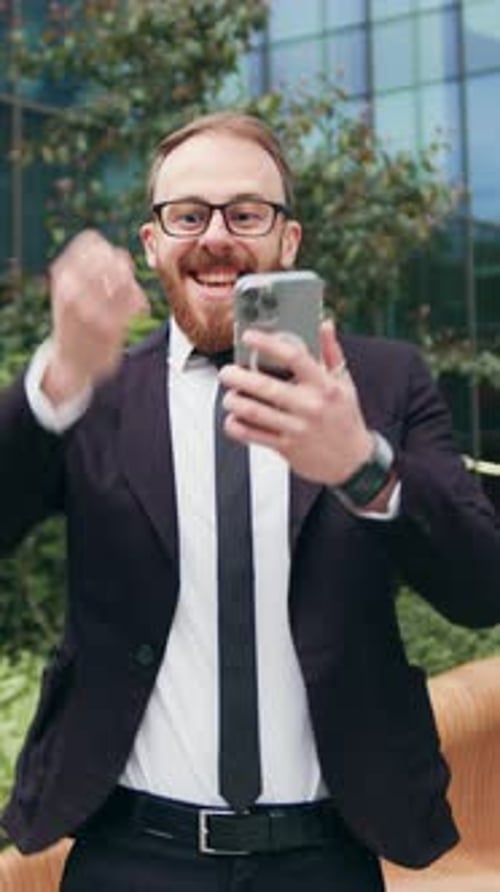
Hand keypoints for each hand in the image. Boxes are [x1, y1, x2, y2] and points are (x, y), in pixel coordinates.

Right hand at [43, 229, 148, 404]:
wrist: (69, 363)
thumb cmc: (74, 320)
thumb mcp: (68, 289)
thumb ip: (88, 269)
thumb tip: (120, 253)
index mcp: (61, 273)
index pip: (90, 241)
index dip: (107, 249)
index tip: (112, 263)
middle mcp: (72, 287)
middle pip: (112, 256)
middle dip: (124, 267)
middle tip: (126, 282)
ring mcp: (90, 307)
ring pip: (124, 277)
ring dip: (133, 284)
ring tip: (132, 296)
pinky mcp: (109, 326)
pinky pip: (134, 300)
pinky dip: (140, 301)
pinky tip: (139, 310)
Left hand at [218, 319, 372, 484]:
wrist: (353, 461)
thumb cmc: (345, 418)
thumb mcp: (345, 383)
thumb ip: (331, 352)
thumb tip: (325, 324)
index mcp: (324, 386)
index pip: (294, 357)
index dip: (268, 344)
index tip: (249, 337)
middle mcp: (310, 406)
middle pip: (266, 387)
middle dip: (239, 377)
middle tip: (227, 372)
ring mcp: (297, 428)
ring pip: (254, 413)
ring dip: (234, 402)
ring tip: (230, 396)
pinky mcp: (287, 447)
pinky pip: (253, 436)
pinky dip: (237, 427)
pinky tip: (233, 419)